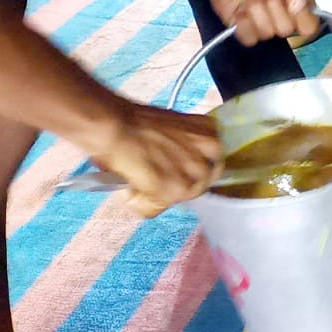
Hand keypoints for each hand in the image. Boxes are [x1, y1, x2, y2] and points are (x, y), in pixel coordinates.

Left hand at [85, 101, 222, 217]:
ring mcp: (204, 146)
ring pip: (214, 164)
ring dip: (202, 163)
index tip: (163, 187)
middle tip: (171, 173)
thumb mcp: (130, 195)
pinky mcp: (205, 127)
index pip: (184, 200)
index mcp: (179, 190)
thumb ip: (150, 206)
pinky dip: (206, 141)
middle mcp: (197, 170)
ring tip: (185, 157)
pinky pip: (216, 139)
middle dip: (188, 180)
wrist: (115, 126)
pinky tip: (192, 141)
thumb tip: (156, 203)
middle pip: (203, 183)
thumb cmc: (117, 158)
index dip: (172, 194)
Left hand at [203, 0, 319, 44]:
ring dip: (257, 9)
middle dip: (275, 6)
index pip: (309, 26)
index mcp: (301, 3)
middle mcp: (284, 16)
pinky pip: (249, 38)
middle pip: (286, 30)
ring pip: (267, 33)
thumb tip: (298, 8)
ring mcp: (263, 23)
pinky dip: (244, 22)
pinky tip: (241, 6)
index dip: (301, 16)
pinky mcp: (243, 28)